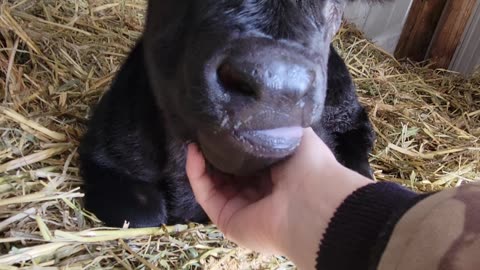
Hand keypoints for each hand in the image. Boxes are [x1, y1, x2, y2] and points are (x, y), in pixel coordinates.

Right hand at [186, 128, 370, 268]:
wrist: (312, 200)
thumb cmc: (309, 166)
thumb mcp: (294, 134)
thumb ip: (273, 125)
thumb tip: (254, 111)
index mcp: (276, 175)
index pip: (248, 159)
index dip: (233, 143)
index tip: (221, 123)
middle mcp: (258, 193)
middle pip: (227, 171)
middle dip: (214, 151)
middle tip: (204, 129)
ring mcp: (240, 208)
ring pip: (212, 182)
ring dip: (202, 160)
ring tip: (196, 137)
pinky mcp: (226, 220)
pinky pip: (206, 194)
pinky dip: (196, 173)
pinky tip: (194, 151)